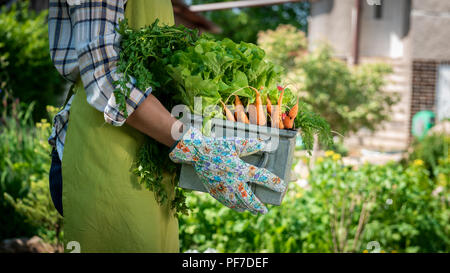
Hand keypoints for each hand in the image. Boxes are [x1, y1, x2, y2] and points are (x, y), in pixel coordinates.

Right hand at [169, 126, 284, 213]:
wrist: (196, 153)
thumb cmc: (217, 146)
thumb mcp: (235, 143)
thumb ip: (252, 144)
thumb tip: (266, 142)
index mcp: (240, 169)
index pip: (262, 177)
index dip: (273, 182)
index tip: (282, 186)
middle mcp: (233, 182)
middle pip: (250, 199)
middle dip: (258, 206)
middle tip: (264, 211)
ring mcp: (223, 189)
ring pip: (238, 204)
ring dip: (247, 208)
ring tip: (254, 211)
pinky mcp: (214, 191)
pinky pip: (227, 202)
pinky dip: (235, 206)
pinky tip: (239, 208)